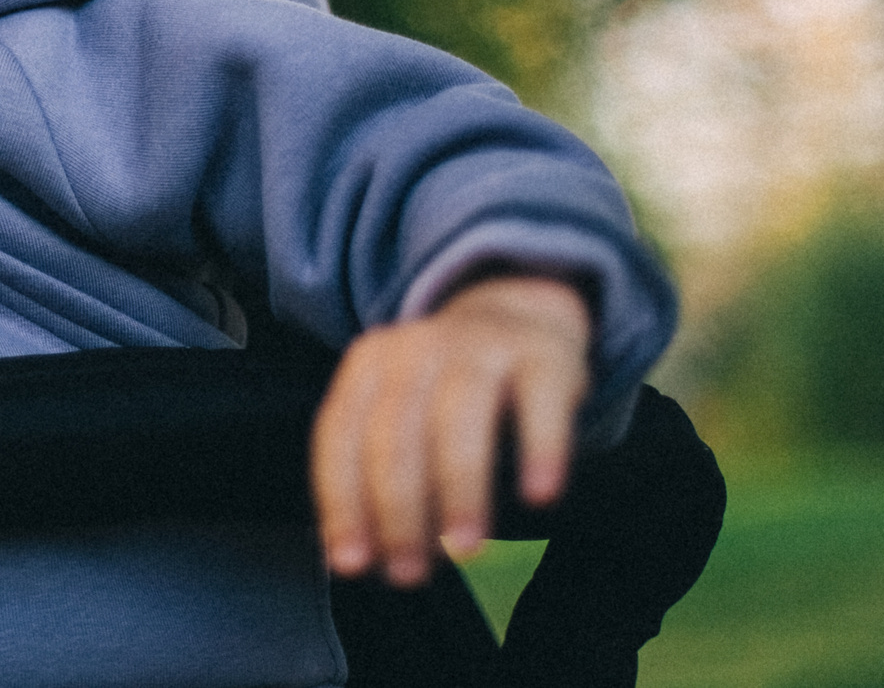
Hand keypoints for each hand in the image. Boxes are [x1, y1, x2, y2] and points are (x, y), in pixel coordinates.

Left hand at [312, 273, 591, 586]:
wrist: (516, 313)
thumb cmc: (444, 391)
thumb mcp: (399, 416)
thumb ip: (375, 480)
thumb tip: (355, 558)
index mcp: (367, 365)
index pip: (340, 435)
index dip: (342, 501)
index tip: (353, 563)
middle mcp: (415, 349)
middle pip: (395, 431)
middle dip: (398, 509)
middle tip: (410, 571)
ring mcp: (479, 346)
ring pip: (459, 417)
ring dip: (458, 489)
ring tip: (464, 549)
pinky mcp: (543, 355)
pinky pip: (540, 402)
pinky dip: (539, 449)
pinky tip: (538, 495)